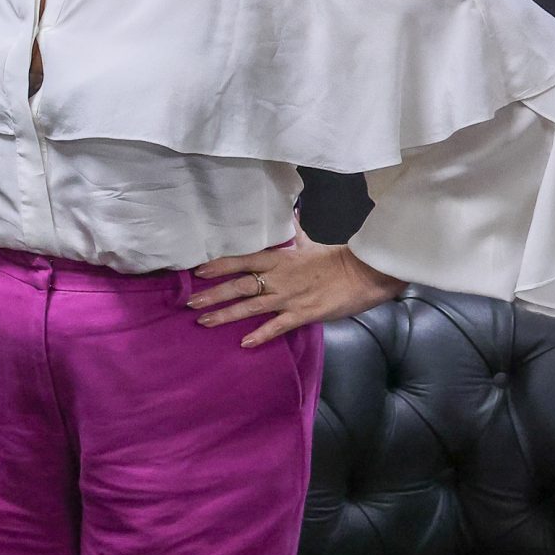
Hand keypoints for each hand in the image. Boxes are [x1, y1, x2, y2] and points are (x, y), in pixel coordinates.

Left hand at [190, 226, 403, 347]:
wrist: (365, 274)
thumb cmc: (335, 258)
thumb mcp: (309, 241)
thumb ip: (293, 231)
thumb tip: (288, 211)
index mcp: (279, 259)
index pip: (242, 260)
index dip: (218, 265)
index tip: (196, 271)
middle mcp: (278, 278)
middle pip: (239, 285)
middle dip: (213, 294)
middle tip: (189, 302)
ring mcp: (289, 298)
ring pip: (251, 307)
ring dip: (226, 314)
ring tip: (203, 322)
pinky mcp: (303, 315)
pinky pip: (277, 327)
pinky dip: (260, 335)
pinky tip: (244, 343)